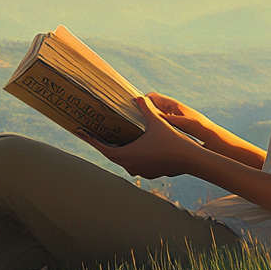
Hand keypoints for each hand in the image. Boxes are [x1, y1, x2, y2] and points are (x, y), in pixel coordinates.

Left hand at [76, 95, 207, 178]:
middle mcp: (131, 165)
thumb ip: (146, 109)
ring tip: (113, 139)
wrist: (190, 159)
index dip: (90, 139)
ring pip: (123, 160)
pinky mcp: (149, 173)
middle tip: (93, 132)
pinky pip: (134, 164)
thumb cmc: (172, 141)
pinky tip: (133, 148)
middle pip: (111, 154)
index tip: (80, 132)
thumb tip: (139, 96)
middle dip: (102, 143)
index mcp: (127, 154)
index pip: (103, 147)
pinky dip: (130, 155)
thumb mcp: (157, 122)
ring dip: (117, 150)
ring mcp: (140, 171)